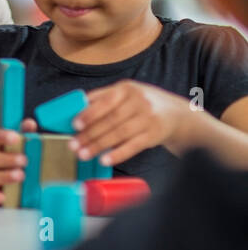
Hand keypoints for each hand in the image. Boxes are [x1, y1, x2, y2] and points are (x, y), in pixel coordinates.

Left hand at [71, 80, 191, 166]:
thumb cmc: (142, 103)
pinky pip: (134, 146)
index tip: (74, 125)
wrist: (177, 114)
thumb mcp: (126, 92)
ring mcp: (149, 119)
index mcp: (127, 89)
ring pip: (120, 134)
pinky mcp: (155, 135)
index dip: (89, 114)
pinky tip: (104, 160)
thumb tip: (77, 106)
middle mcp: (139, 102)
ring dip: (99, 146)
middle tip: (73, 145)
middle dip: (89, 134)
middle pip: (111, 120)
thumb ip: (103, 97)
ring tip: (83, 154)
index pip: (105, 101)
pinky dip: (118, 154)